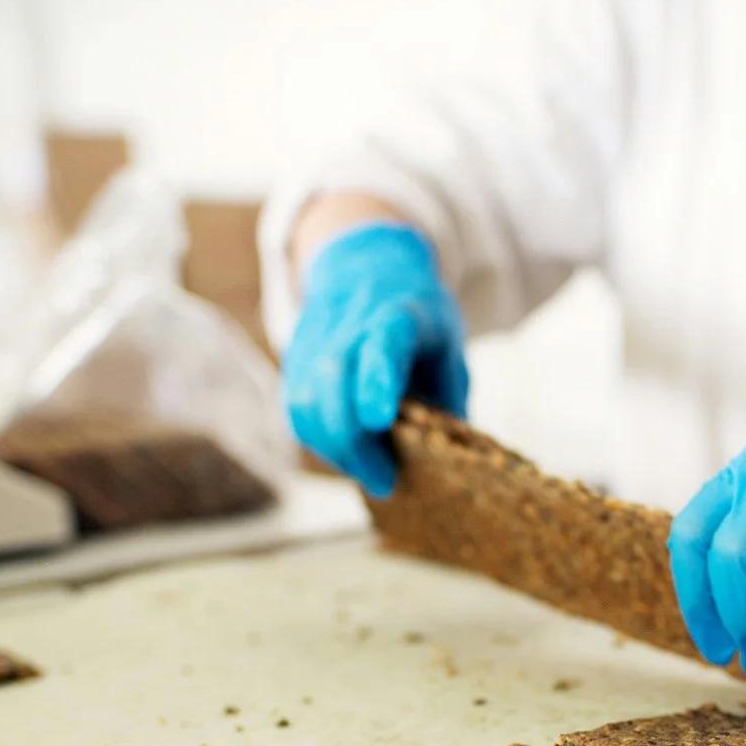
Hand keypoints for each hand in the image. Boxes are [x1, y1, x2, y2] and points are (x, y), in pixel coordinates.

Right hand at [282, 223, 468, 495]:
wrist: (367, 265)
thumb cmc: (419, 320)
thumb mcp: (450, 348)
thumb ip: (450, 398)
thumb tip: (451, 464)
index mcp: (402, 311)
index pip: (384, 340)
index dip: (377, 378)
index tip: (377, 421)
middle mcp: (352, 318)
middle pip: (333, 377)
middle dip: (352, 441)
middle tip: (385, 481)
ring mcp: (316, 335)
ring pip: (306, 397)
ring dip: (334, 447)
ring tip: (369, 470)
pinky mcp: (294, 354)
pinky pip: (296, 406)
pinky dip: (317, 438)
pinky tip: (345, 453)